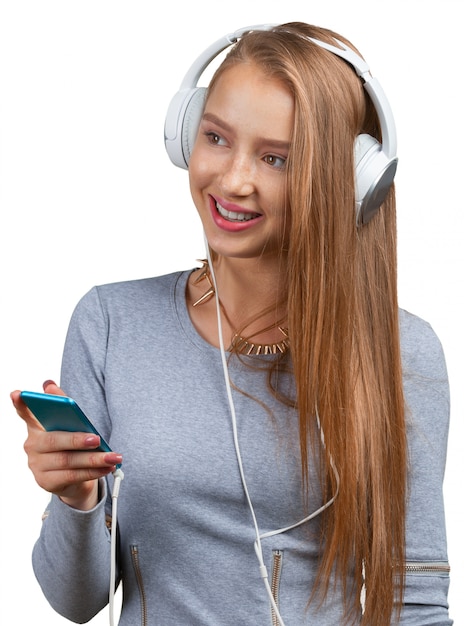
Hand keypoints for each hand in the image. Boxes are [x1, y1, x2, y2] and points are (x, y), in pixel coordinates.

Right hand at [11, 380, 121, 510]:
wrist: (74, 478)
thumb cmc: (72, 445)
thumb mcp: (71, 425)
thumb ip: (63, 405)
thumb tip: (48, 384)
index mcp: (37, 426)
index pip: (25, 413)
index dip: (20, 404)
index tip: (17, 393)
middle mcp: (32, 445)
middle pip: (54, 441)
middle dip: (77, 440)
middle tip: (96, 439)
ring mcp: (37, 465)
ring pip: (67, 460)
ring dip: (93, 459)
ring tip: (113, 457)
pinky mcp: (46, 482)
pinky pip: (72, 476)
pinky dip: (93, 472)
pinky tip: (107, 468)